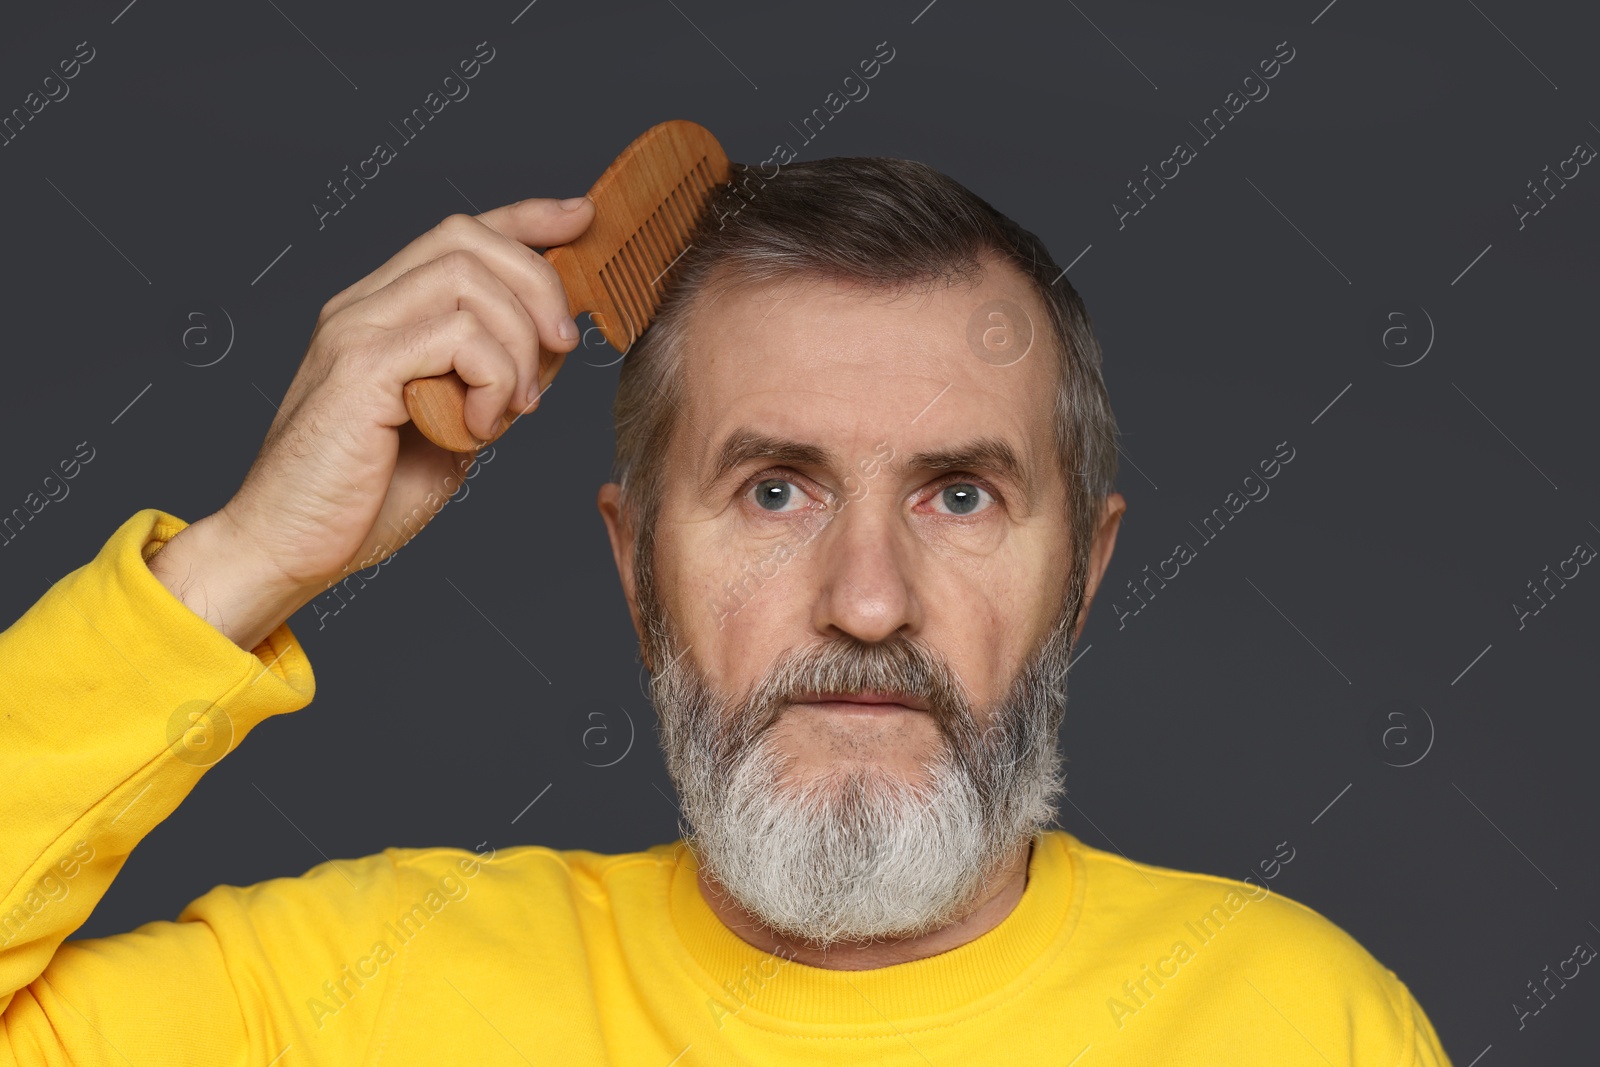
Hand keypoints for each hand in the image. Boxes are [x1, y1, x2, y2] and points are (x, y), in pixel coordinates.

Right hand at [150, 196, 594, 649]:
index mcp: (383, 312)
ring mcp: (356, 331)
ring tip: (513, 410)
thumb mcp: (454, 425)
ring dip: (517, 345)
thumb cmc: (364, 497)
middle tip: (563, 349)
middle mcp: (363, 306)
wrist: (287, 548)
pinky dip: (491, 381)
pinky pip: (455, 337)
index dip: (526, 217)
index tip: (581, 219)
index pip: (459, 233)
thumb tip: (553, 343)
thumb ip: (492, 377)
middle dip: (539, 286)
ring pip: (468, 280)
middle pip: (470, 239)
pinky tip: (477, 430)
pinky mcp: (359, 368)